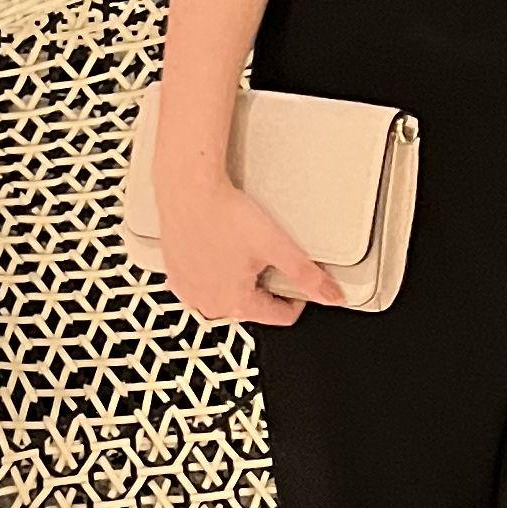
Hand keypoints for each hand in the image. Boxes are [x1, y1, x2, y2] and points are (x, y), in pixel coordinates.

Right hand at [153, 180, 345, 330]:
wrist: (188, 191)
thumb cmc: (224, 216)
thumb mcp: (277, 247)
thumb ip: (307, 276)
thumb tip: (331, 296)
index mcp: (234, 305)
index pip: (280, 316)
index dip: (298, 296)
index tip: (299, 276)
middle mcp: (207, 304)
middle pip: (253, 305)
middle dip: (267, 283)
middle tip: (267, 253)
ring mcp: (188, 290)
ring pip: (228, 293)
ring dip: (240, 277)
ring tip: (242, 246)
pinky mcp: (175, 274)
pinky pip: (204, 280)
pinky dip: (215, 269)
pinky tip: (220, 245)